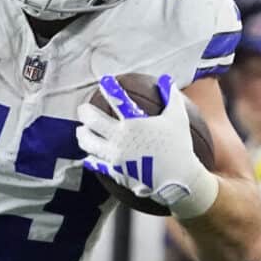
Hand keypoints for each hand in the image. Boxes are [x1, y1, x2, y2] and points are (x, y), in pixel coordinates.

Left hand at [76, 75, 217, 218]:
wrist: (177, 181)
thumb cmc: (179, 147)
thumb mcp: (178, 119)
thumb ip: (171, 97)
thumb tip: (168, 80)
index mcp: (133, 124)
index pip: (117, 100)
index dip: (109, 88)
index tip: (105, 81)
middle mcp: (119, 139)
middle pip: (92, 121)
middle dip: (85, 112)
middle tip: (83, 109)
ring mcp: (114, 157)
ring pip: (88, 143)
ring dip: (82, 135)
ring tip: (81, 132)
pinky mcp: (114, 172)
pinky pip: (96, 164)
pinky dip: (91, 159)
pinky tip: (89, 157)